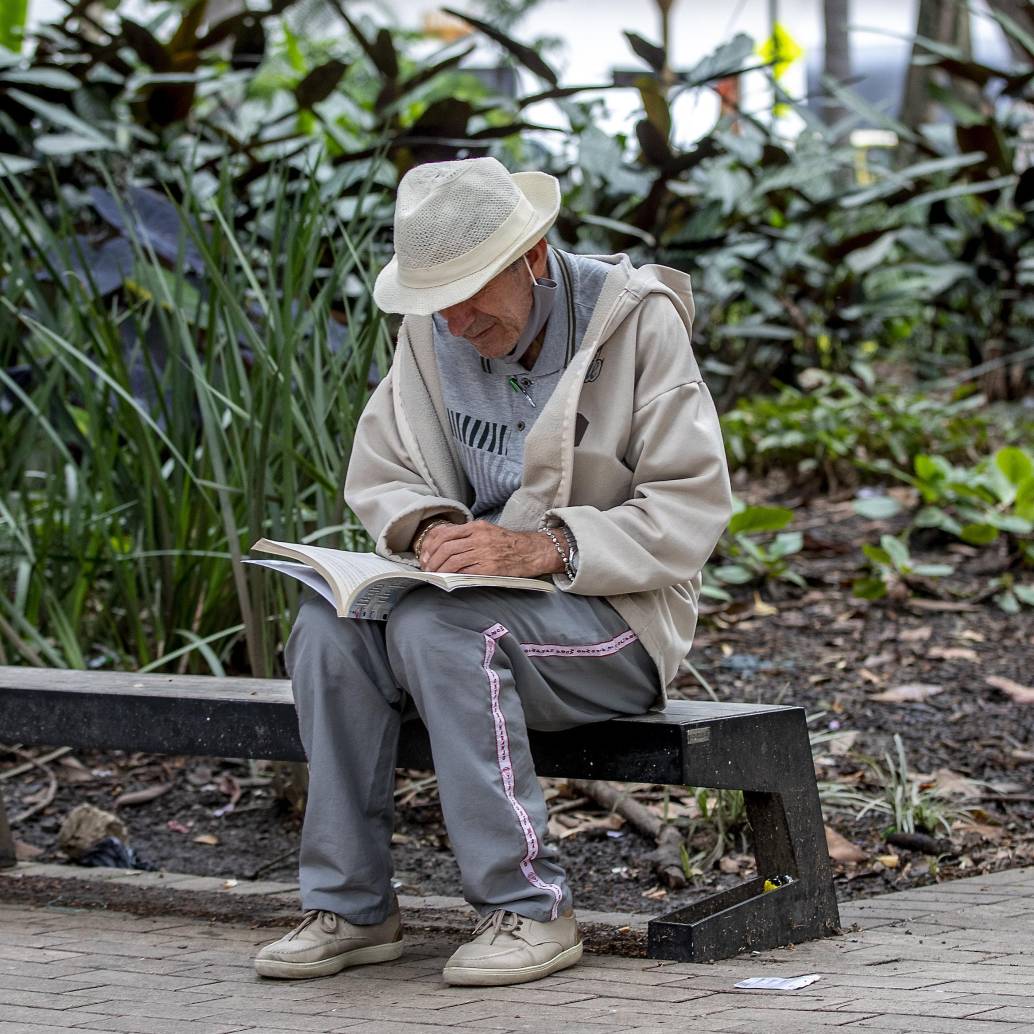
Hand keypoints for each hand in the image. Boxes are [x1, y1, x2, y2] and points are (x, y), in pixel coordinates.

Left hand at [419, 520, 562, 576]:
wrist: (532, 551)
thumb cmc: (509, 543)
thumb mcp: (487, 531)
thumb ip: (467, 535)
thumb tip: (444, 543)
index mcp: (477, 527)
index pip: (445, 533)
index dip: (431, 545)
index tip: (425, 555)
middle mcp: (479, 538)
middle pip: (446, 547)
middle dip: (432, 559)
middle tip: (426, 568)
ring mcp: (484, 553)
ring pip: (452, 560)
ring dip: (439, 569)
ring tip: (435, 575)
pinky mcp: (490, 568)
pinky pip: (465, 572)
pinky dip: (452, 576)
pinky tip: (448, 580)